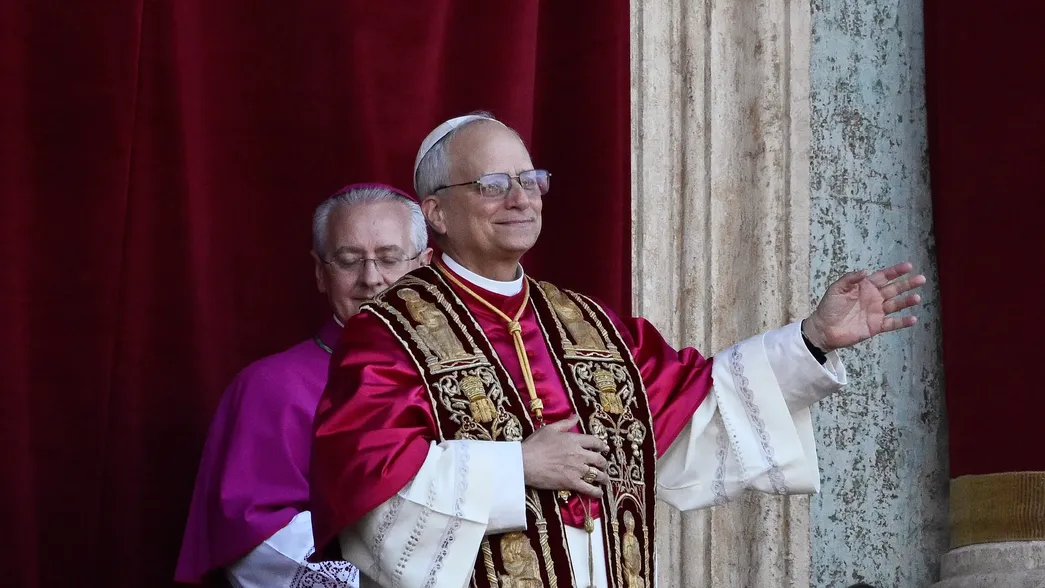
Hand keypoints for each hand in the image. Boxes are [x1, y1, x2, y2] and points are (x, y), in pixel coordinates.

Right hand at [521, 415, 609, 497]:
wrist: (525, 462)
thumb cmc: (535, 444)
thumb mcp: (550, 429)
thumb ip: (565, 423)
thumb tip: (576, 417)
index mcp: (574, 440)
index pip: (595, 442)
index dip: (602, 445)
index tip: (604, 449)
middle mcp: (579, 454)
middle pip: (599, 459)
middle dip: (604, 463)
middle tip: (604, 466)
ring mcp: (577, 469)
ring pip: (597, 474)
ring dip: (603, 477)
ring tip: (604, 480)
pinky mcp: (572, 483)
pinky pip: (589, 488)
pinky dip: (596, 492)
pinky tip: (599, 493)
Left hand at [804, 261, 925, 350]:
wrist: (824, 329)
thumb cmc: (829, 307)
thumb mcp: (836, 289)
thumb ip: (850, 279)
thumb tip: (866, 271)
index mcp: (865, 287)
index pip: (884, 276)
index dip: (896, 271)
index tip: (909, 266)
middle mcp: (874, 298)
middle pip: (894, 289)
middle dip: (908, 284)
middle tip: (921, 279)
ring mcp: (876, 312)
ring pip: (896, 305)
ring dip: (907, 301)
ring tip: (917, 298)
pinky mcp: (876, 326)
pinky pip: (892, 323)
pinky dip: (902, 322)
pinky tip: (912, 318)